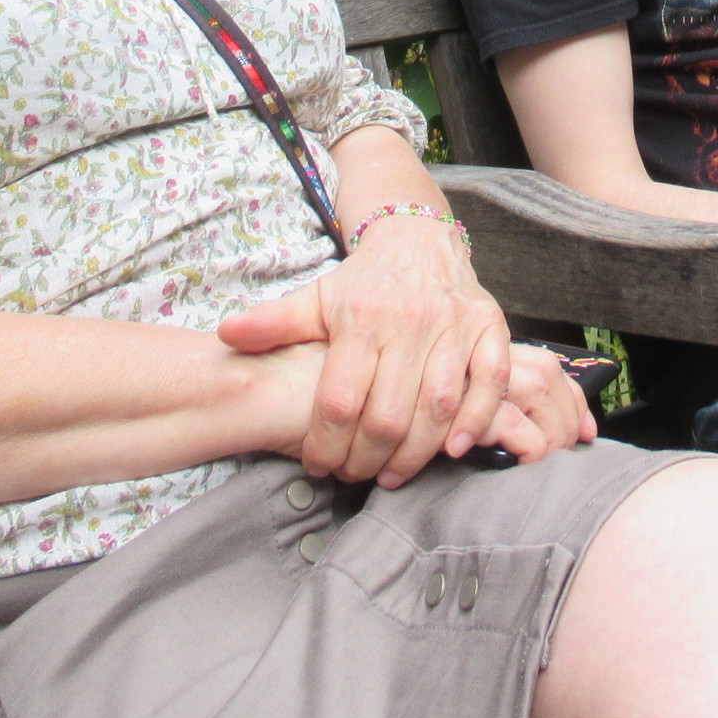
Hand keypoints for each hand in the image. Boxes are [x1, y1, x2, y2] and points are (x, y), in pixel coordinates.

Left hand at [221, 219, 585, 485]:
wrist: (420, 240)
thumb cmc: (364, 285)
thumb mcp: (315, 298)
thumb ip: (274, 322)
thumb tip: (227, 336)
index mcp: (363, 316)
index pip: (340, 398)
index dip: (325, 442)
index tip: (316, 466)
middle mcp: (411, 320)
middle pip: (388, 413)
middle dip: (366, 459)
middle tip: (352, 476)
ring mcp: (455, 325)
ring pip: (438, 405)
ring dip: (416, 453)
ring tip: (391, 476)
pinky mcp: (490, 328)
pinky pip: (491, 381)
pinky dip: (476, 418)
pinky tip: (455, 449)